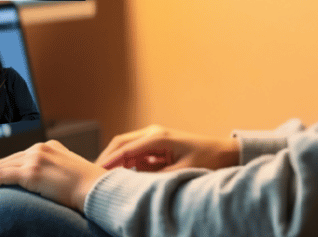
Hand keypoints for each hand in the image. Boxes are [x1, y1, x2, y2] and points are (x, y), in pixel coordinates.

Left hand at [0, 140, 105, 211]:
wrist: (94, 187)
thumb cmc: (87, 184)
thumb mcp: (69, 171)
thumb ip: (54, 170)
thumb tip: (44, 182)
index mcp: (50, 146)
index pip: (20, 156)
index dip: (4, 168)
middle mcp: (40, 148)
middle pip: (7, 160)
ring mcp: (35, 159)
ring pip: (0, 168)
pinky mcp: (31, 172)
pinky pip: (0, 177)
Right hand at [96, 124, 239, 171]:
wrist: (224, 152)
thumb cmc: (207, 159)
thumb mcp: (182, 171)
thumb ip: (157, 177)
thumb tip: (134, 183)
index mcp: (158, 136)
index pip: (126, 148)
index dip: (109, 161)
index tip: (94, 172)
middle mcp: (154, 133)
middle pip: (121, 143)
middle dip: (107, 157)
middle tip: (92, 174)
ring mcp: (155, 138)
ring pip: (127, 148)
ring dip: (116, 161)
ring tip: (102, 176)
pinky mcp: (158, 146)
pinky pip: (136, 154)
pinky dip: (126, 163)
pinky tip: (121, 176)